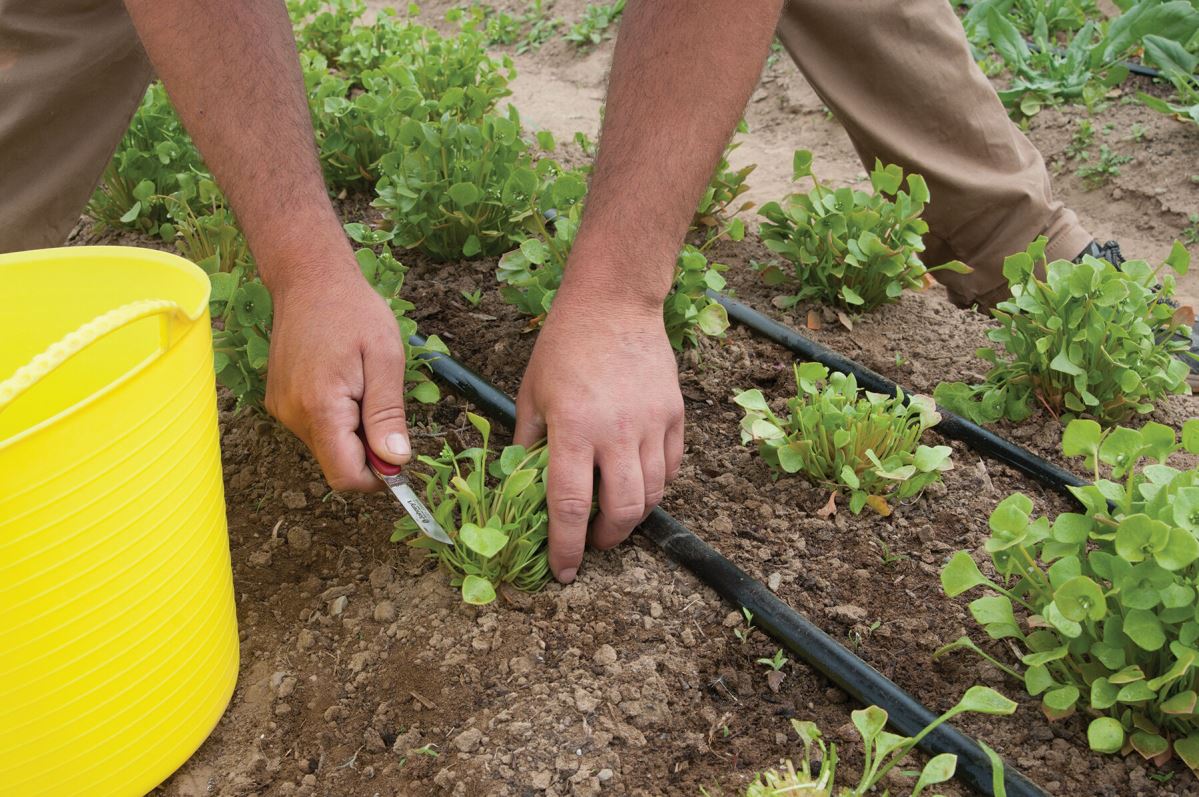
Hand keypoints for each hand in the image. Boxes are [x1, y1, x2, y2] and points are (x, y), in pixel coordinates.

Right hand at [264, 267, 409, 491]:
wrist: (309, 279)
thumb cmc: (352, 311)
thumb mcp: (385, 358)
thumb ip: (388, 414)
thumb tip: (395, 460)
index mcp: (320, 408)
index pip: (346, 477)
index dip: (378, 477)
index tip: (398, 453)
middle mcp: (293, 415)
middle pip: (337, 464)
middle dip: (367, 449)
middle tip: (381, 402)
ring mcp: (282, 409)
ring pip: (327, 447)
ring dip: (353, 431)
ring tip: (361, 385)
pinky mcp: (280, 402)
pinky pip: (315, 428)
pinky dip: (336, 418)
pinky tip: (344, 381)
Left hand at [514, 290, 683, 582]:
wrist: (614, 303)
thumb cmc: (564, 345)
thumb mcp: (531, 392)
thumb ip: (529, 441)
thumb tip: (526, 485)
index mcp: (573, 429)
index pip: (569, 505)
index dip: (567, 547)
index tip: (564, 571)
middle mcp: (615, 432)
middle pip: (621, 511)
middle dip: (607, 539)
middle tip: (593, 543)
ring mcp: (651, 424)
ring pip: (652, 494)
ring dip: (632, 517)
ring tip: (615, 517)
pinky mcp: (675, 415)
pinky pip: (671, 467)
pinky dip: (656, 485)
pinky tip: (639, 483)